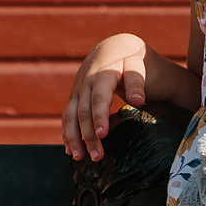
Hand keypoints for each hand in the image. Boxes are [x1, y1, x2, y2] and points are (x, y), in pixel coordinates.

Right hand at [63, 32, 150, 161]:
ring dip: (73, 138)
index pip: (99, 97)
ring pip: (70, 116)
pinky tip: (71, 150)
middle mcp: (85, 82)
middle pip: (83, 111)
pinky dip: (67, 134)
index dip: (99, 116)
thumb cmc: (130, 58)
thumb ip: (137, 81)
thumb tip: (138, 101)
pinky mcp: (74, 97)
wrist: (112, 48)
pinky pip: (67, 117)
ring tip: (79, 158)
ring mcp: (77, 90)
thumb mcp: (137, 63)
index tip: (102, 134)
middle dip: (88, 135)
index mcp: (102, 73)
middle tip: (97, 156)